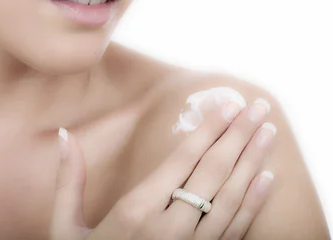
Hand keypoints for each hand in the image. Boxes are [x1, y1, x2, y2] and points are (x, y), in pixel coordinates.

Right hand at [49, 97, 276, 239]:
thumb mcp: (64, 230)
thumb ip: (68, 183)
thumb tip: (64, 136)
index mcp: (136, 211)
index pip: (184, 158)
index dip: (210, 128)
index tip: (230, 104)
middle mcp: (168, 228)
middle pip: (213, 172)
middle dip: (240, 135)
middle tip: (259, 107)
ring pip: (231, 198)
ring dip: (253, 161)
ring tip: (268, 132)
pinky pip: (235, 230)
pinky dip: (254, 203)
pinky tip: (268, 178)